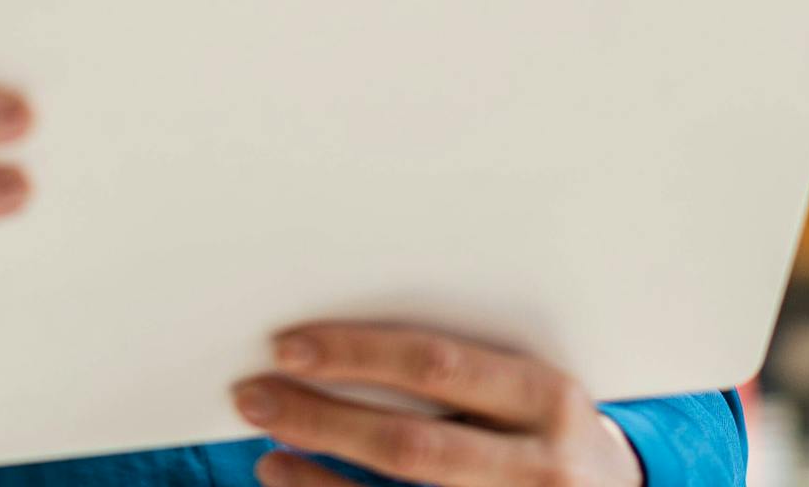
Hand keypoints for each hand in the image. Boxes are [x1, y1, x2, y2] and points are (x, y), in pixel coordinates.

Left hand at [231, 321, 643, 485]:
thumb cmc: (555, 426)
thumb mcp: (534, 386)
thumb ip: (462, 363)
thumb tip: (342, 335)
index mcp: (548, 398)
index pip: (437, 367)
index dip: (357, 355)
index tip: (289, 343)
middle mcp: (540, 468)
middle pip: (410, 446)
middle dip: (321, 417)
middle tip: (253, 393)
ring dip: (317, 477)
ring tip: (265, 443)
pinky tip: (292, 481)